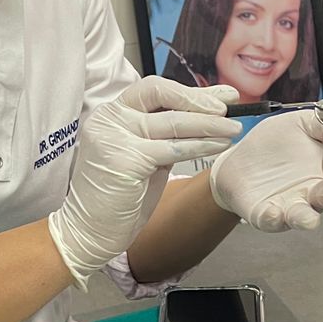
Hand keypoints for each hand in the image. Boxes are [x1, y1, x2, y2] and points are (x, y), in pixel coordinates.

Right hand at [48, 77, 239, 285]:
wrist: (89, 231)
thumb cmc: (118, 198)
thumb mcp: (144, 156)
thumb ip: (164, 135)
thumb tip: (204, 117)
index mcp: (112, 114)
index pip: (155, 90)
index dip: (190, 92)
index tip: (221, 97)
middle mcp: (110, 119)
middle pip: (162, 96)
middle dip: (201, 101)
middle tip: (230, 110)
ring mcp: (115, 137)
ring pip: (173, 122)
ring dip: (209, 125)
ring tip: (233, 129)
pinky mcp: (125, 160)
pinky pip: (173, 149)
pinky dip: (200, 146)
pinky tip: (218, 147)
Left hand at [209, 110, 322, 231]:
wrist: (240, 161)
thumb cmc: (274, 144)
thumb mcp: (299, 124)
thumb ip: (321, 122)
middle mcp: (316, 192)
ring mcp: (292, 206)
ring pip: (304, 216)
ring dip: (308, 217)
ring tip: (310, 218)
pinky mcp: (268, 215)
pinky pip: (273, 220)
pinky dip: (273, 218)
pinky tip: (273, 211)